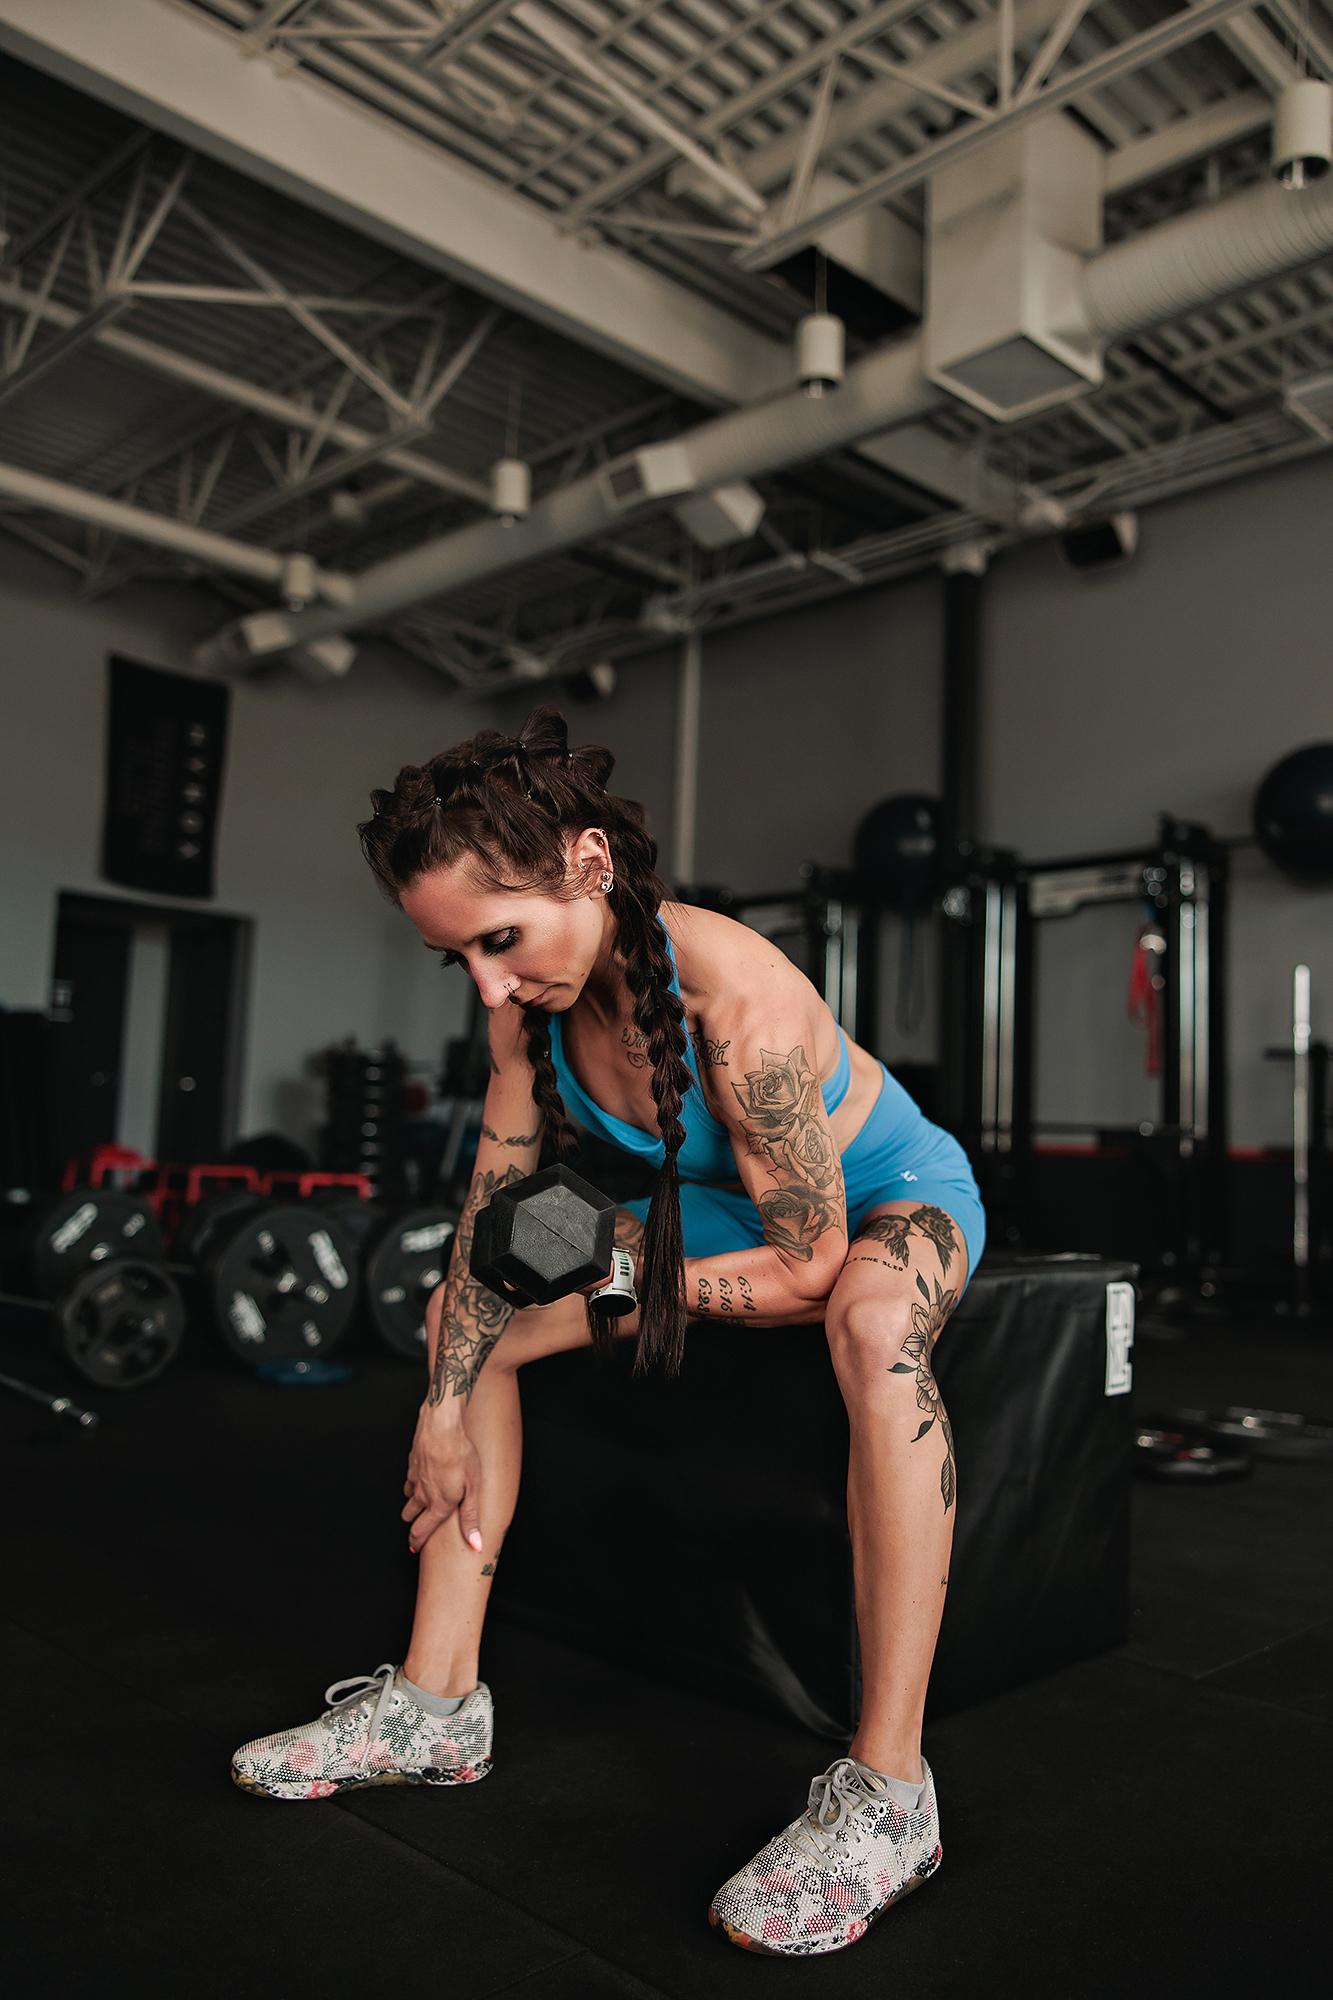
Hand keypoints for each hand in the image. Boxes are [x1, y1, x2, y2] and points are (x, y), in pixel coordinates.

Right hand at [402, 1403, 483, 1554]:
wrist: (441, 1428)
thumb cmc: (460, 1455)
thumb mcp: (472, 1489)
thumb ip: (470, 1518)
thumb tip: (474, 1544)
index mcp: (438, 1505)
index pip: (421, 1532)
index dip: (417, 1543)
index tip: (415, 1549)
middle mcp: (422, 1495)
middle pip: (410, 1518)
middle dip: (413, 1527)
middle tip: (417, 1532)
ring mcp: (414, 1480)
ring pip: (408, 1500)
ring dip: (412, 1506)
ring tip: (420, 1507)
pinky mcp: (412, 1466)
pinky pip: (409, 1481)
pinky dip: (413, 1485)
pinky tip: (423, 1480)